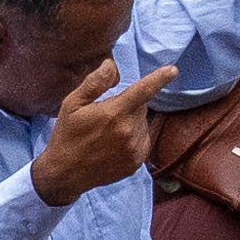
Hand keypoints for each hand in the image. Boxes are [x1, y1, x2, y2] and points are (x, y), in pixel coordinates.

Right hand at [24, 52, 163, 203]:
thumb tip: (111, 65)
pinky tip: (114, 144)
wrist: (65, 173)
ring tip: (107, 133)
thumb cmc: (67, 135)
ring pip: (143, 123)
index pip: (142, 91)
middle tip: (106, 115)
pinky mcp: (136, 162)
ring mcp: (134, 148)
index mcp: (114, 113)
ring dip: (131, 122)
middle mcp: (128, 131)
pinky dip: (133, 137)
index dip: (159, 79)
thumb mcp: (72, 104)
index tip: (173, 70)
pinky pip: (143, 139)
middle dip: (128, 105)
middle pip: (141, 106)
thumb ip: (94, 83)